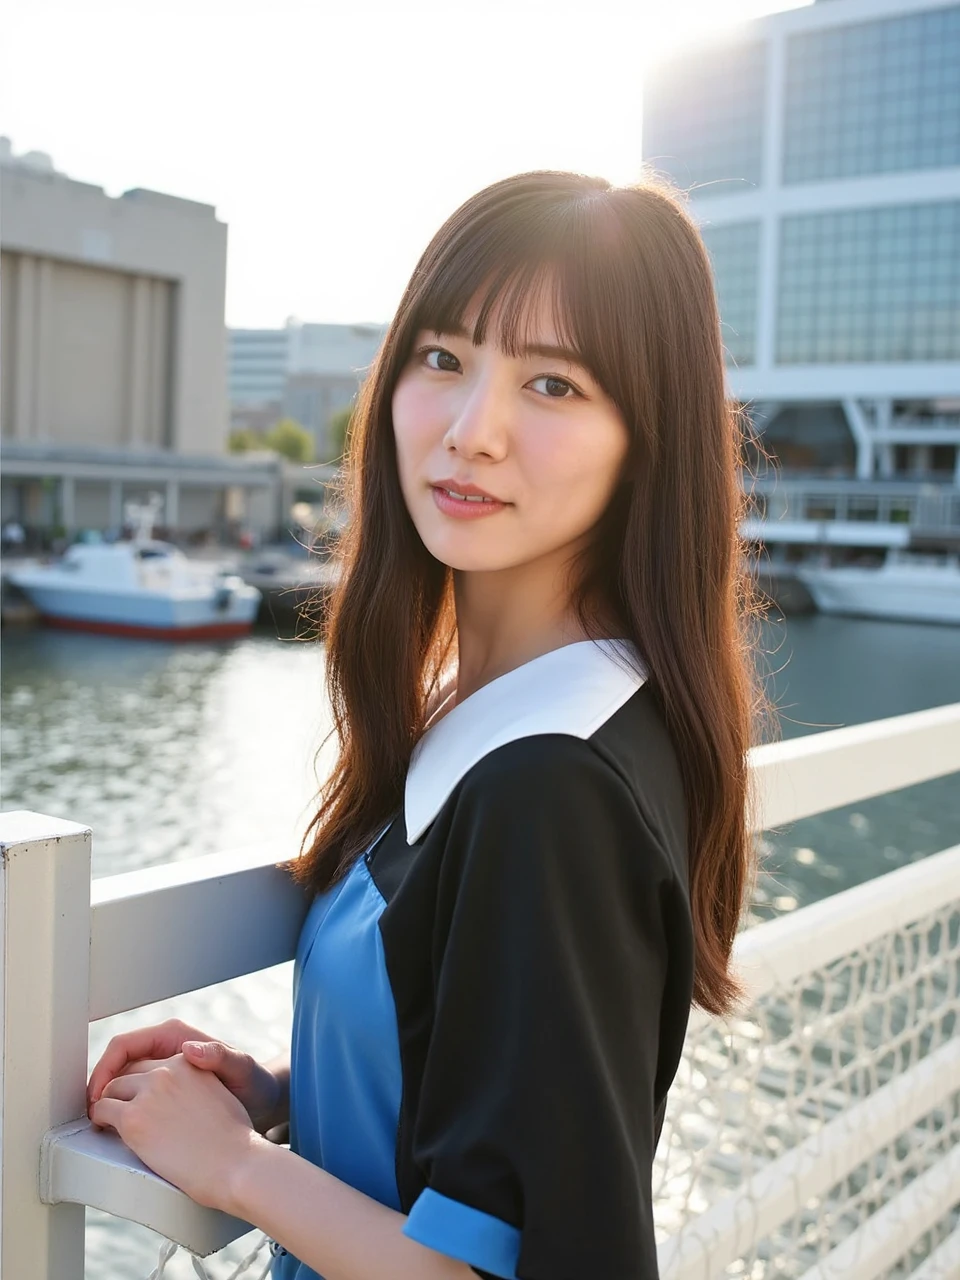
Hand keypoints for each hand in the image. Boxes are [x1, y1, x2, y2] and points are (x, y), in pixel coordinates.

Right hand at [87, 1019, 284, 1134]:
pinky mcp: (166, 1087)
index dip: (103, 1070)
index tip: (94, 1097)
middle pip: (118, 1063)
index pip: (124, 1046)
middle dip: (100, 1087)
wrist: (262, 1098)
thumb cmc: (253, 1081)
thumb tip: (189, 1049)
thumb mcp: (239, 1068)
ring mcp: (165, 1067)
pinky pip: (136, 1093)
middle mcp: (165, 1048)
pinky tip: (122, 1129)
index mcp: (174, 1036)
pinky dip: (125, 1107)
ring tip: (100, 1125)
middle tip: (90, 1117)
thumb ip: (218, 1057)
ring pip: (124, 1079)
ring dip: (109, 1099)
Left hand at [89, 1052, 261, 1210]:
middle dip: (120, 1090)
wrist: (235, 1164)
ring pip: (111, 1089)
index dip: (140, 1081)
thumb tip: (176, 1100)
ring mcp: (149, 1092)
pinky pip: (102, 1110)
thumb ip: (192, 1086)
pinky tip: (104, 1128)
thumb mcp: (216, 1095)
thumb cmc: (231, 1140)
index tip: (134, 1094)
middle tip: (116, 1109)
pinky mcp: (133, 1118)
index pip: (152, 1062)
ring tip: (109, 1120)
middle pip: (129, 1072)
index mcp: (189, 1062)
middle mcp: (168, 1070)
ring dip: (108, 1104)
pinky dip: (99, 1118)